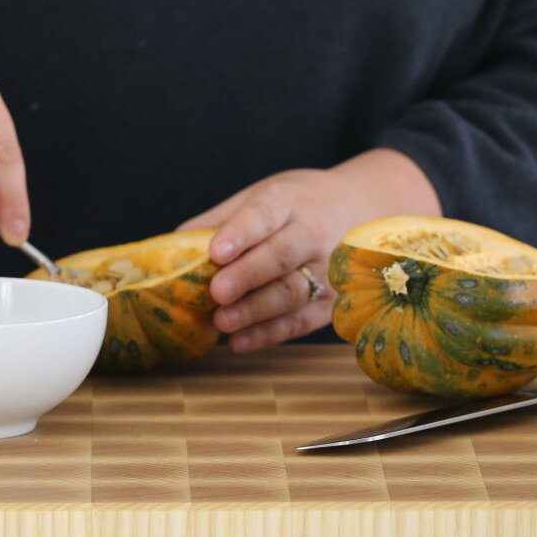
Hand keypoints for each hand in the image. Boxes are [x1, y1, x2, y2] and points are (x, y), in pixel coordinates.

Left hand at [177, 149, 439, 351]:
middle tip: (216, 292)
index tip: (217, 251)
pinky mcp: (332, 301)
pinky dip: (270, 334)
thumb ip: (220, 219)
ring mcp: (327, 269)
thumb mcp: (264, 194)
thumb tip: (170, 247)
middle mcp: (313, 233)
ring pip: (292, 292)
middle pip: (281, 256)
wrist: (366, 205)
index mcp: (288, 201)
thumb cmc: (301, 202)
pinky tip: (240, 342)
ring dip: (256, 310)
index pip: (263, 215)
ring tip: (222, 322)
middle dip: (248, 276)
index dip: (240, 233)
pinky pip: (301, 321)